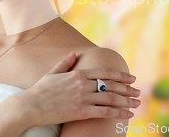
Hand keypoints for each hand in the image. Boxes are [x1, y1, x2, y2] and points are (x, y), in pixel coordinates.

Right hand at [20, 51, 139, 126]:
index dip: (121, 75)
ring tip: (136, 103)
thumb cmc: (40, 90)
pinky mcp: (80, 112)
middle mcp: (83, 84)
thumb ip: (65, 63)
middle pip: (111, 85)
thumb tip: (72, 53)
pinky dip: (118, 113)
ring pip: (111, 98)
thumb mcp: (53, 72)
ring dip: (126, 101)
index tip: (131, 78)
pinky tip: (127, 114)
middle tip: (138, 92)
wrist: (29, 105)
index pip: (105, 72)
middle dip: (127, 89)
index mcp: (78, 73)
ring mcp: (82, 97)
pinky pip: (104, 112)